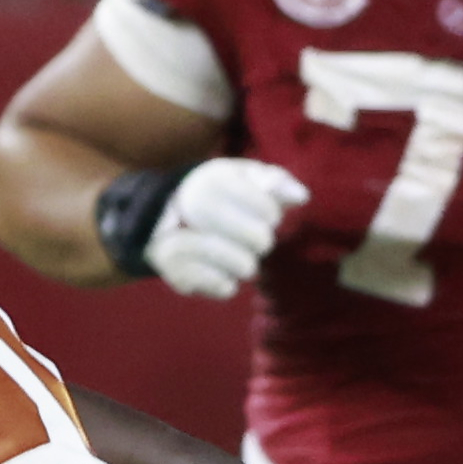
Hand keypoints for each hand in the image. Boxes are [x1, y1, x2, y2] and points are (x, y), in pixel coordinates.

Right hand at [142, 156, 307, 296]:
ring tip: (237, 256)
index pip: (267, 209)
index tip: (264, 213)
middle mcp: (188, 210)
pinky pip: (223, 287)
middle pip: (259, 240)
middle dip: (260, 240)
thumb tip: (302, 197)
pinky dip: (227, 282)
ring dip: (244, 262)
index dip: (270, 213)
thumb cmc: (216, 195)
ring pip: (243, 266)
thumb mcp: (242, 176)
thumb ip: (273, 181)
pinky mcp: (176, 275)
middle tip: (252, 238)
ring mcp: (178, 244)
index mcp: (209, 182)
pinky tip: (220, 271)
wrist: (160, 219)